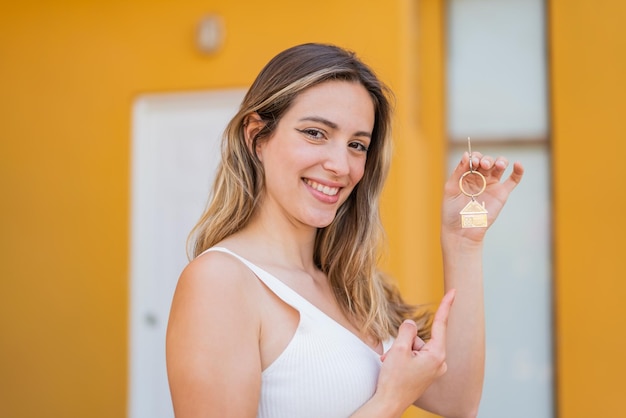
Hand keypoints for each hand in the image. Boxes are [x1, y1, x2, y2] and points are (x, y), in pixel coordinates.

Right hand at [374, 289, 455, 413]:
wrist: (388, 404)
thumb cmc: (394, 380)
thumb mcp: (398, 349)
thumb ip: (406, 331)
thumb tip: (410, 324)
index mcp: (437, 355)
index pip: (441, 324)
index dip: (446, 306)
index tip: (454, 291)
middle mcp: (439, 362)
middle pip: (421, 337)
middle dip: (405, 341)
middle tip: (394, 356)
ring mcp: (433, 369)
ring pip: (415, 346)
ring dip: (401, 351)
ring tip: (393, 364)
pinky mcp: (426, 373)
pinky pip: (414, 356)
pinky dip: (402, 358)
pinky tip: (395, 368)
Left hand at [442, 152, 523, 241]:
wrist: (462, 231)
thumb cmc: (452, 212)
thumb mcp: (451, 189)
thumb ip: (458, 172)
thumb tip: (467, 154)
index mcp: (466, 175)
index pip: (474, 159)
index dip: (475, 157)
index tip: (473, 162)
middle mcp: (479, 178)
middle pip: (487, 160)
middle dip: (486, 159)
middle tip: (483, 165)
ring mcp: (491, 185)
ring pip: (500, 166)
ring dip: (500, 161)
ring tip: (499, 165)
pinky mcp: (502, 194)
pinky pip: (513, 180)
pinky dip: (518, 171)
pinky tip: (518, 164)